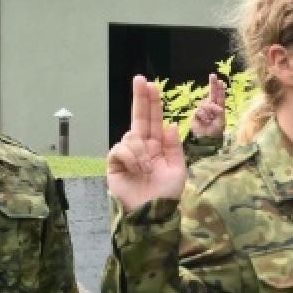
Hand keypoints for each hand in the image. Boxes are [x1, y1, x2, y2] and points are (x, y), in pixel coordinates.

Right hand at [106, 76, 186, 213]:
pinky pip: (120, 148)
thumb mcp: (178, 168)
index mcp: (157, 146)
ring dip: (141, 151)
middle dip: (140, 98)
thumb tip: (170, 124)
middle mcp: (141, 146)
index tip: (151, 85)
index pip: (153, 120)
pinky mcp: (114, 163)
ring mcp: (127, 154)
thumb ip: (174, 146)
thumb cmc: (166, 193)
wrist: (153, 212)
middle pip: (138, 117)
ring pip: (131, 136)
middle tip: (140, 80)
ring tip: (148, 168)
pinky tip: (137, 169)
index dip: (152, 103)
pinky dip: (131, 157)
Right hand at [189, 73, 226, 138]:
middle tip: (213, 75)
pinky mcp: (195, 114)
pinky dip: (203, 117)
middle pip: (211, 93)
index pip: (219, 96)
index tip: (220, 80)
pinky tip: (204, 122)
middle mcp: (210, 106)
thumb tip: (214, 104)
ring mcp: (202, 110)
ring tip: (210, 120)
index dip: (219, 88)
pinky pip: (199, 111)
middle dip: (212, 84)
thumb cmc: (216, 130)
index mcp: (218, 107)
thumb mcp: (221, 120)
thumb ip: (218, 110)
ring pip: (204, 104)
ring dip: (209, 112)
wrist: (207, 139)